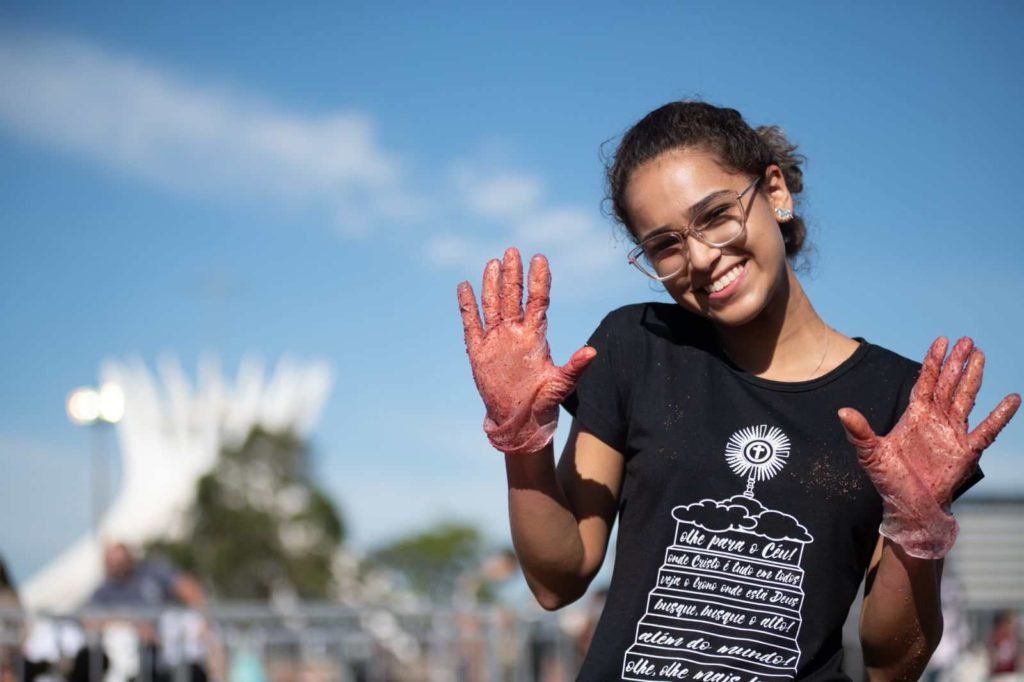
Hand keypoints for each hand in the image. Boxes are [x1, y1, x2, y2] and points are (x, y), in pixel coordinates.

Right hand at [457, 247, 595, 454]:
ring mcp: (496, 340)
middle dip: (513, 274)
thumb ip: (574, 368)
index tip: (540, 258)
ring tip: (492, 262)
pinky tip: (464, 287)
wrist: (519, 422)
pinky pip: (471, 325)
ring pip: (492, 305)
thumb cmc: (543, 404)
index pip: (537, 301)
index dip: (538, 280)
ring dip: (491, 284)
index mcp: (534, 336)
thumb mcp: (561, 386)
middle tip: (513, 251)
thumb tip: (592, 351)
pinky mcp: (479, 352)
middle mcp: (515, 333)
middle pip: (513, 296)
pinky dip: (467, 306)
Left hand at [838, 337, 1019, 558]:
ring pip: (966, 398)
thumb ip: (859, 432)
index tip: (941, 341)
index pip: (926, 382)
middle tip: (967, 340)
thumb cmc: (890, 481)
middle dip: (957, 363)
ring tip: (981, 356)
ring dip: (973, 378)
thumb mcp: (871, 455)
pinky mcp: (967, 451)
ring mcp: (953, 433)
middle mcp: (935, 420)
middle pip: (948, 384)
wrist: (910, 507)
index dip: (933, 362)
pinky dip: (1000, 414)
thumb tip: (843, 412)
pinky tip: (1013, 398)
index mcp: (914, 416)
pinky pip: (987, 429)